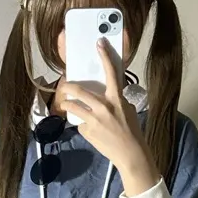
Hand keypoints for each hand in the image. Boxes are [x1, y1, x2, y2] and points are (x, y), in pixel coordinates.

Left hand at [58, 42, 159, 195]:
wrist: (131, 154)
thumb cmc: (132, 131)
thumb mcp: (128, 110)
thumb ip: (116, 100)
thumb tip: (106, 93)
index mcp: (117, 99)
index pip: (111, 73)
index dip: (105, 57)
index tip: (99, 44)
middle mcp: (104, 107)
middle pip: (78, 90)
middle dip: (67, 87)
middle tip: (64, 86)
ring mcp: (94, 120)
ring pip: (72, 106)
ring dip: (66, 104)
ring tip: (66, 104)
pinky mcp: (87, 131)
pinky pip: (80, 123)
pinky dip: (82, 124)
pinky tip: (90, 129)